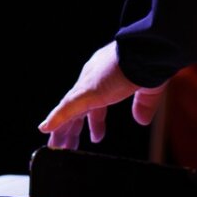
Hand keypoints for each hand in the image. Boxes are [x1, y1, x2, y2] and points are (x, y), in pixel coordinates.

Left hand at [37, 42, 162, 148]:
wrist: (147, 50)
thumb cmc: (150, 61)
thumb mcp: (148, 88)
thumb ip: (143, 104)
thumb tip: (141, 121)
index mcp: (106, 79)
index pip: (95, 104)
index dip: (94, 122)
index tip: (96, 137)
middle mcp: (92, 80)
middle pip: (76, 110)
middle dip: (71, 128)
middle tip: (66, 145)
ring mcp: (87, 85)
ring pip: (67, 111)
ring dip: (60, 130)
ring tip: (54, 147)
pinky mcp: (86, 91)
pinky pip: (66, 108)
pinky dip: (56, 119)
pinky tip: (46, 129)